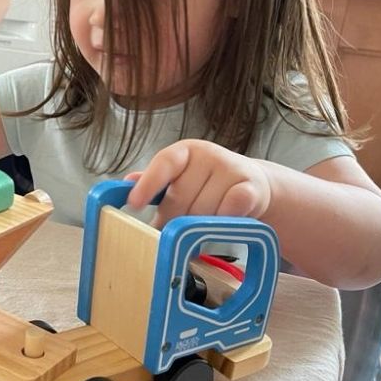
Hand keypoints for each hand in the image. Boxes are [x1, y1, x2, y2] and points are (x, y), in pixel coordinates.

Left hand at [126, 139, 272, 227]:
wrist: (252, 184)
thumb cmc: (207, 184)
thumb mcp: (180, 178)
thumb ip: (155, 182)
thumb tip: (127, 182)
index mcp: (184, 151)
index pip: (164, 164)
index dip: (148, 184)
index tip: (134, 203)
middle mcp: (208, 155)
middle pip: (180, 199)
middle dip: (174, 220)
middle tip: (177, 229)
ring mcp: (232, 170)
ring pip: (203, 212)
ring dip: (199, 226)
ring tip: (204, 223)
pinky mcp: (252, 188)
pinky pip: (229, 212)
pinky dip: (223, 223)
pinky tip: (223, 223)